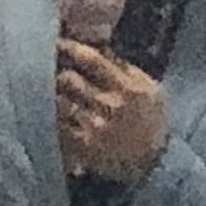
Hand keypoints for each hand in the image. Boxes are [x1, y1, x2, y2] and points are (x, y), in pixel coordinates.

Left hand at [54, 40, 169, 185]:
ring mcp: (96, 126)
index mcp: (128, 87)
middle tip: (50, 71)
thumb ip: (125, 68)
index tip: (58, 42)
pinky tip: (53, 115)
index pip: (92, 59)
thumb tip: (99, 46)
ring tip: (49, 93)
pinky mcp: (85, 146)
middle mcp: (111, 105)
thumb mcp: (150, 90)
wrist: (156, 163)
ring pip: (60, 102)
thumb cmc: (152, 121)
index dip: (70, 48)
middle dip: (58, 74)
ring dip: (54, 96)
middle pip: (69, 79)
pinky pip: (59, 125)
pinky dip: (54, 118)